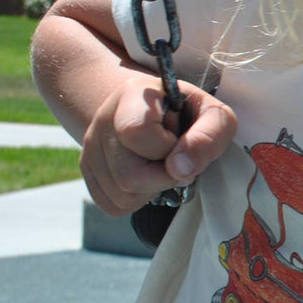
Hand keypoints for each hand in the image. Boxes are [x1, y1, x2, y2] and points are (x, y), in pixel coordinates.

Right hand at [79, 75, 236, 215]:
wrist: (158, 109)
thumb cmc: (190, 114)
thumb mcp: (214, 116)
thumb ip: (207, 138)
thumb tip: (180, 170)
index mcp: (134, 97)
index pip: (135, 132)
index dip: (165, 149)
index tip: (180, 143)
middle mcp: (103, 120)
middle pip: (127, 176)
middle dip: (163, 178)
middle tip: (175, 160)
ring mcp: (90, 146)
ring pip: (120, 195)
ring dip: (151, 190)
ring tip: (160, 165)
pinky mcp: (88, 169)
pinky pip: (112, 204)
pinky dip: (137, 200)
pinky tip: (147, 176)